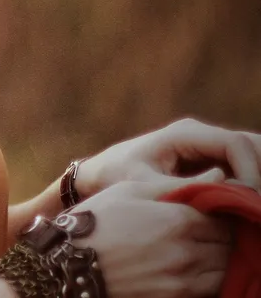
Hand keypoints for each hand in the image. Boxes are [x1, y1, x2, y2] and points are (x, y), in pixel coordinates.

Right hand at [60, 170, 236, 297]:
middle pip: (226, 242)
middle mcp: (187, 251)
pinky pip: (211, 288)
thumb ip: (176, 185)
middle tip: (200, 229)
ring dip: (216, 256)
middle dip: (218, 234)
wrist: (69, 261)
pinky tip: (188, 266)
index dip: (215, 212)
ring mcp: (183, 278)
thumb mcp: (130, 190)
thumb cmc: (97, 220)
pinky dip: (208, 277)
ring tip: (195, 248)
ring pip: (224, 267)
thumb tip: (219, 175)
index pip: (221, 216)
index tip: (202, 211)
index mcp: (178, 219)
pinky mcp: (176, 297)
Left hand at [80, 117, 260, 196]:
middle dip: (259, 175)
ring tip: (252, 210)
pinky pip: (242, 169)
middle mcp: (201, 135)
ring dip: (256, 180)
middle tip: (257, 209)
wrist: (99, 175)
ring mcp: (207, 147)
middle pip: (251, 147)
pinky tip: (245, 209)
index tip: (250, 201)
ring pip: (250, 156)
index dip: (251, 171)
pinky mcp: (211, 162)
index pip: (236, 144)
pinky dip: (249, 185)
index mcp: (185, 133)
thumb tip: (225, 183)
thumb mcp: (141, 184)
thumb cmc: (115, 176)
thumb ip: (181, 187)